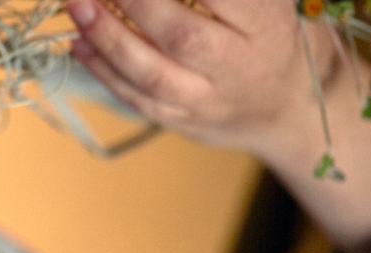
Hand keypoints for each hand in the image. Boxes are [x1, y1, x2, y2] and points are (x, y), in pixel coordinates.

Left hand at [66, 0, 370, 252]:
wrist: (293, 110)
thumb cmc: (278, 36)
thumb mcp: (271, 3)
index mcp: (267, 26)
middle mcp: (238, 67)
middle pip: (182, 36)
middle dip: (136, 3)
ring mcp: (209, 101)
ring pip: (153, 76)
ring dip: (108, 40)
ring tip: (77, 7)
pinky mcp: (185, 123)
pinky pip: (139, 100)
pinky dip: (105, 72)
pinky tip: (80, 45)